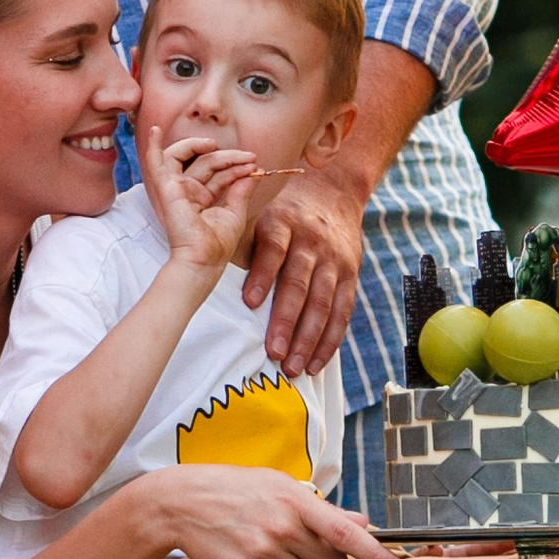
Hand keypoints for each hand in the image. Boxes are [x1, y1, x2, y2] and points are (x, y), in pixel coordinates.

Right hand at [149, 124, 261, 272]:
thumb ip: (241, 190)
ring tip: (214, 144)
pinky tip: (155, 131)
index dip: (237, 166)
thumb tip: (254, 170)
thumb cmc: (217, 244)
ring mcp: (175, 188)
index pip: (219, 173)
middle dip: (228, 157)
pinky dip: (153, 146)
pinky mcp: (165, 188)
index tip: (256, 166)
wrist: (204, 259)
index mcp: (202, 198)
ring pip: (185, 156)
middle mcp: (187, 191)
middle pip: (206, 162)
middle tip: (249, 157)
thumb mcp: (235, 212)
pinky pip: (154, 162)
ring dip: (199, 146)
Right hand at [152, 466, 405, 558]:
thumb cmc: (234, 489)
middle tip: (302, 543)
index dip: (378, 555)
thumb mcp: (278, 486)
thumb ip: (321, 508)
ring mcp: (262, 551)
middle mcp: (282, 527)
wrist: (180, 502)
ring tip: (266, 542)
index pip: (347, 533)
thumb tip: (362, 521)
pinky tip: (250, 555)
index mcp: (296, 500)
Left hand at [243, 162, 363, 376]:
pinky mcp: (351, 274)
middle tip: (274, 354)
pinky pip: (342, 311)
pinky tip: (317, 363)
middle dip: (287, 322)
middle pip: (299, 284)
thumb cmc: (284, 212)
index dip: (262, 276)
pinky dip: (330, 340)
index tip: (249, 303)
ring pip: (323, 304)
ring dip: (308, 339)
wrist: (334, 190)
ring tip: (294, 368)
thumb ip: (243, 243)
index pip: (273, 251)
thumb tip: (207, 275)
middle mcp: (311, 242)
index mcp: (283, 224)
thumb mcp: (262, 214)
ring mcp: (334, 259)